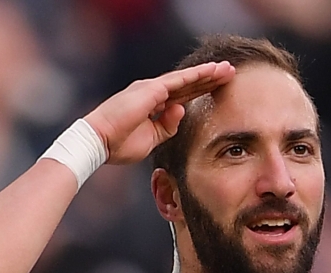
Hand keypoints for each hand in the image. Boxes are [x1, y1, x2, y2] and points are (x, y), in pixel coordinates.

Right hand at [84, 62, 234, 164]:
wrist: (100, 142)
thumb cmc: (120, 144)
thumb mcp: (152, 139)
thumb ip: (167, 126)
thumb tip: (181, 111)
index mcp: (154, 105)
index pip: (183, 95)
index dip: (202, 90)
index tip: (220, 87)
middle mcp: (153, 92)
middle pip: (188, 84)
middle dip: (209, 78)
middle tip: (230, 72)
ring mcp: (151, 89)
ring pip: (186, 79)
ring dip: (207, 73)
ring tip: (226, 69)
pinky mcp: (151, 90)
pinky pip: (178, 81)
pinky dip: (195, 75)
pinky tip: (210, 71)